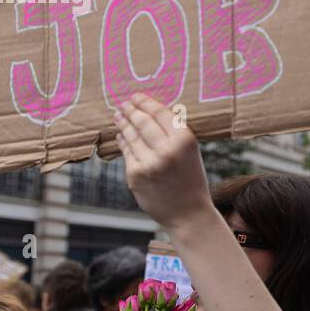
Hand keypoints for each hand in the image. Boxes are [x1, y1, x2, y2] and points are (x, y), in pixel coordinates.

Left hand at [114, 93, 214, 232]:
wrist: (188, 214)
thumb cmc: (191, 181)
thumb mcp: (191, 152)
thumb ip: (174, 134)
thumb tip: (148, 113)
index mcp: (185, 140)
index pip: (161, 113)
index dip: (146, 102)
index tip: (137, 97)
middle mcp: (167, 150)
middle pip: (143, 121)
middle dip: (131, 110)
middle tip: (124, 104)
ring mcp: (149, 163)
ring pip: (131, 136)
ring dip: (123, 124)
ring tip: (118, 116)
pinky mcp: (135, 175)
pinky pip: (126, 152)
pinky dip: (123, 142)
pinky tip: (121, 136)